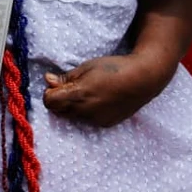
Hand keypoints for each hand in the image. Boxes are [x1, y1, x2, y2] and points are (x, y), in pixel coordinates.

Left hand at [42, 54, 168, 127]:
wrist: (143, 79)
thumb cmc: (113, 68)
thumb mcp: (86, 67)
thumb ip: (66, 78)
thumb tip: (48, 80)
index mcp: (79, 95)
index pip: (49, 102)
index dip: (49, 93)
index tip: (56, 85)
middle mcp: (86, 111)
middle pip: (59, 111)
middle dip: (59, 100)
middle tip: (71, 87)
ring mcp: (96, 120)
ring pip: (73, 116)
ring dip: (73, 106)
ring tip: (88, 92)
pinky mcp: (106, 124)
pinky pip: (87, 120)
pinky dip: (86, 111)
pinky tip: (99, 99)